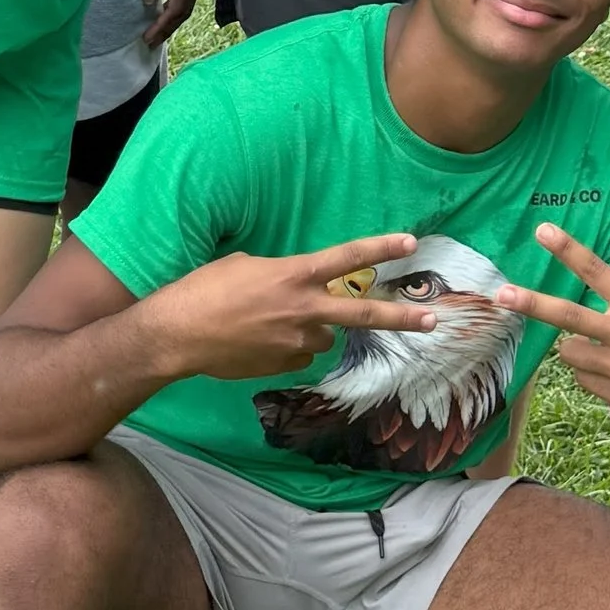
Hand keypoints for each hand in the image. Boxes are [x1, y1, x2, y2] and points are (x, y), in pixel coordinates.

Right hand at [137, 233, 435, 380]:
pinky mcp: (282, 366)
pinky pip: (298, 354)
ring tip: (270, 322)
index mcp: (293, 275)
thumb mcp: (244, 266)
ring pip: (322, 336)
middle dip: (401, 318)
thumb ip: (281, 276)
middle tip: (431, 322)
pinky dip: (288, 346)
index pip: (347, 258)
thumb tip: (295, 291)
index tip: (410, 243)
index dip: (381, 248)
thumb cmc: (204, 290)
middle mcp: (303, 310)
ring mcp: (294, 342)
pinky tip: (258, 341)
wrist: (177, 335)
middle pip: (362, 314)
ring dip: (311, 328)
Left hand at [140, 0, 210, 48]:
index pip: (177, 9)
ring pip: (185, 1)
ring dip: (170, 17)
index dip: (162, 27)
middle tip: (150, 42)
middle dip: (167, 27)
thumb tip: (148, 0)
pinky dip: (173, 2)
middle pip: (184, 10)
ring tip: (155, 28)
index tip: (147, 40)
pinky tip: (161, 2)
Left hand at [498, 226, 609, 444]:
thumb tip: (605, 311)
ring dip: (577, 350)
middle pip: (567, 316)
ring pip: (570, 353)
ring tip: (602, 352)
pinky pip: (586, 381)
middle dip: (532, 303)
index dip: (568, 249)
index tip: (543, 230)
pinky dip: (593, 377)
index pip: (598, 271)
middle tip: (502, 294)